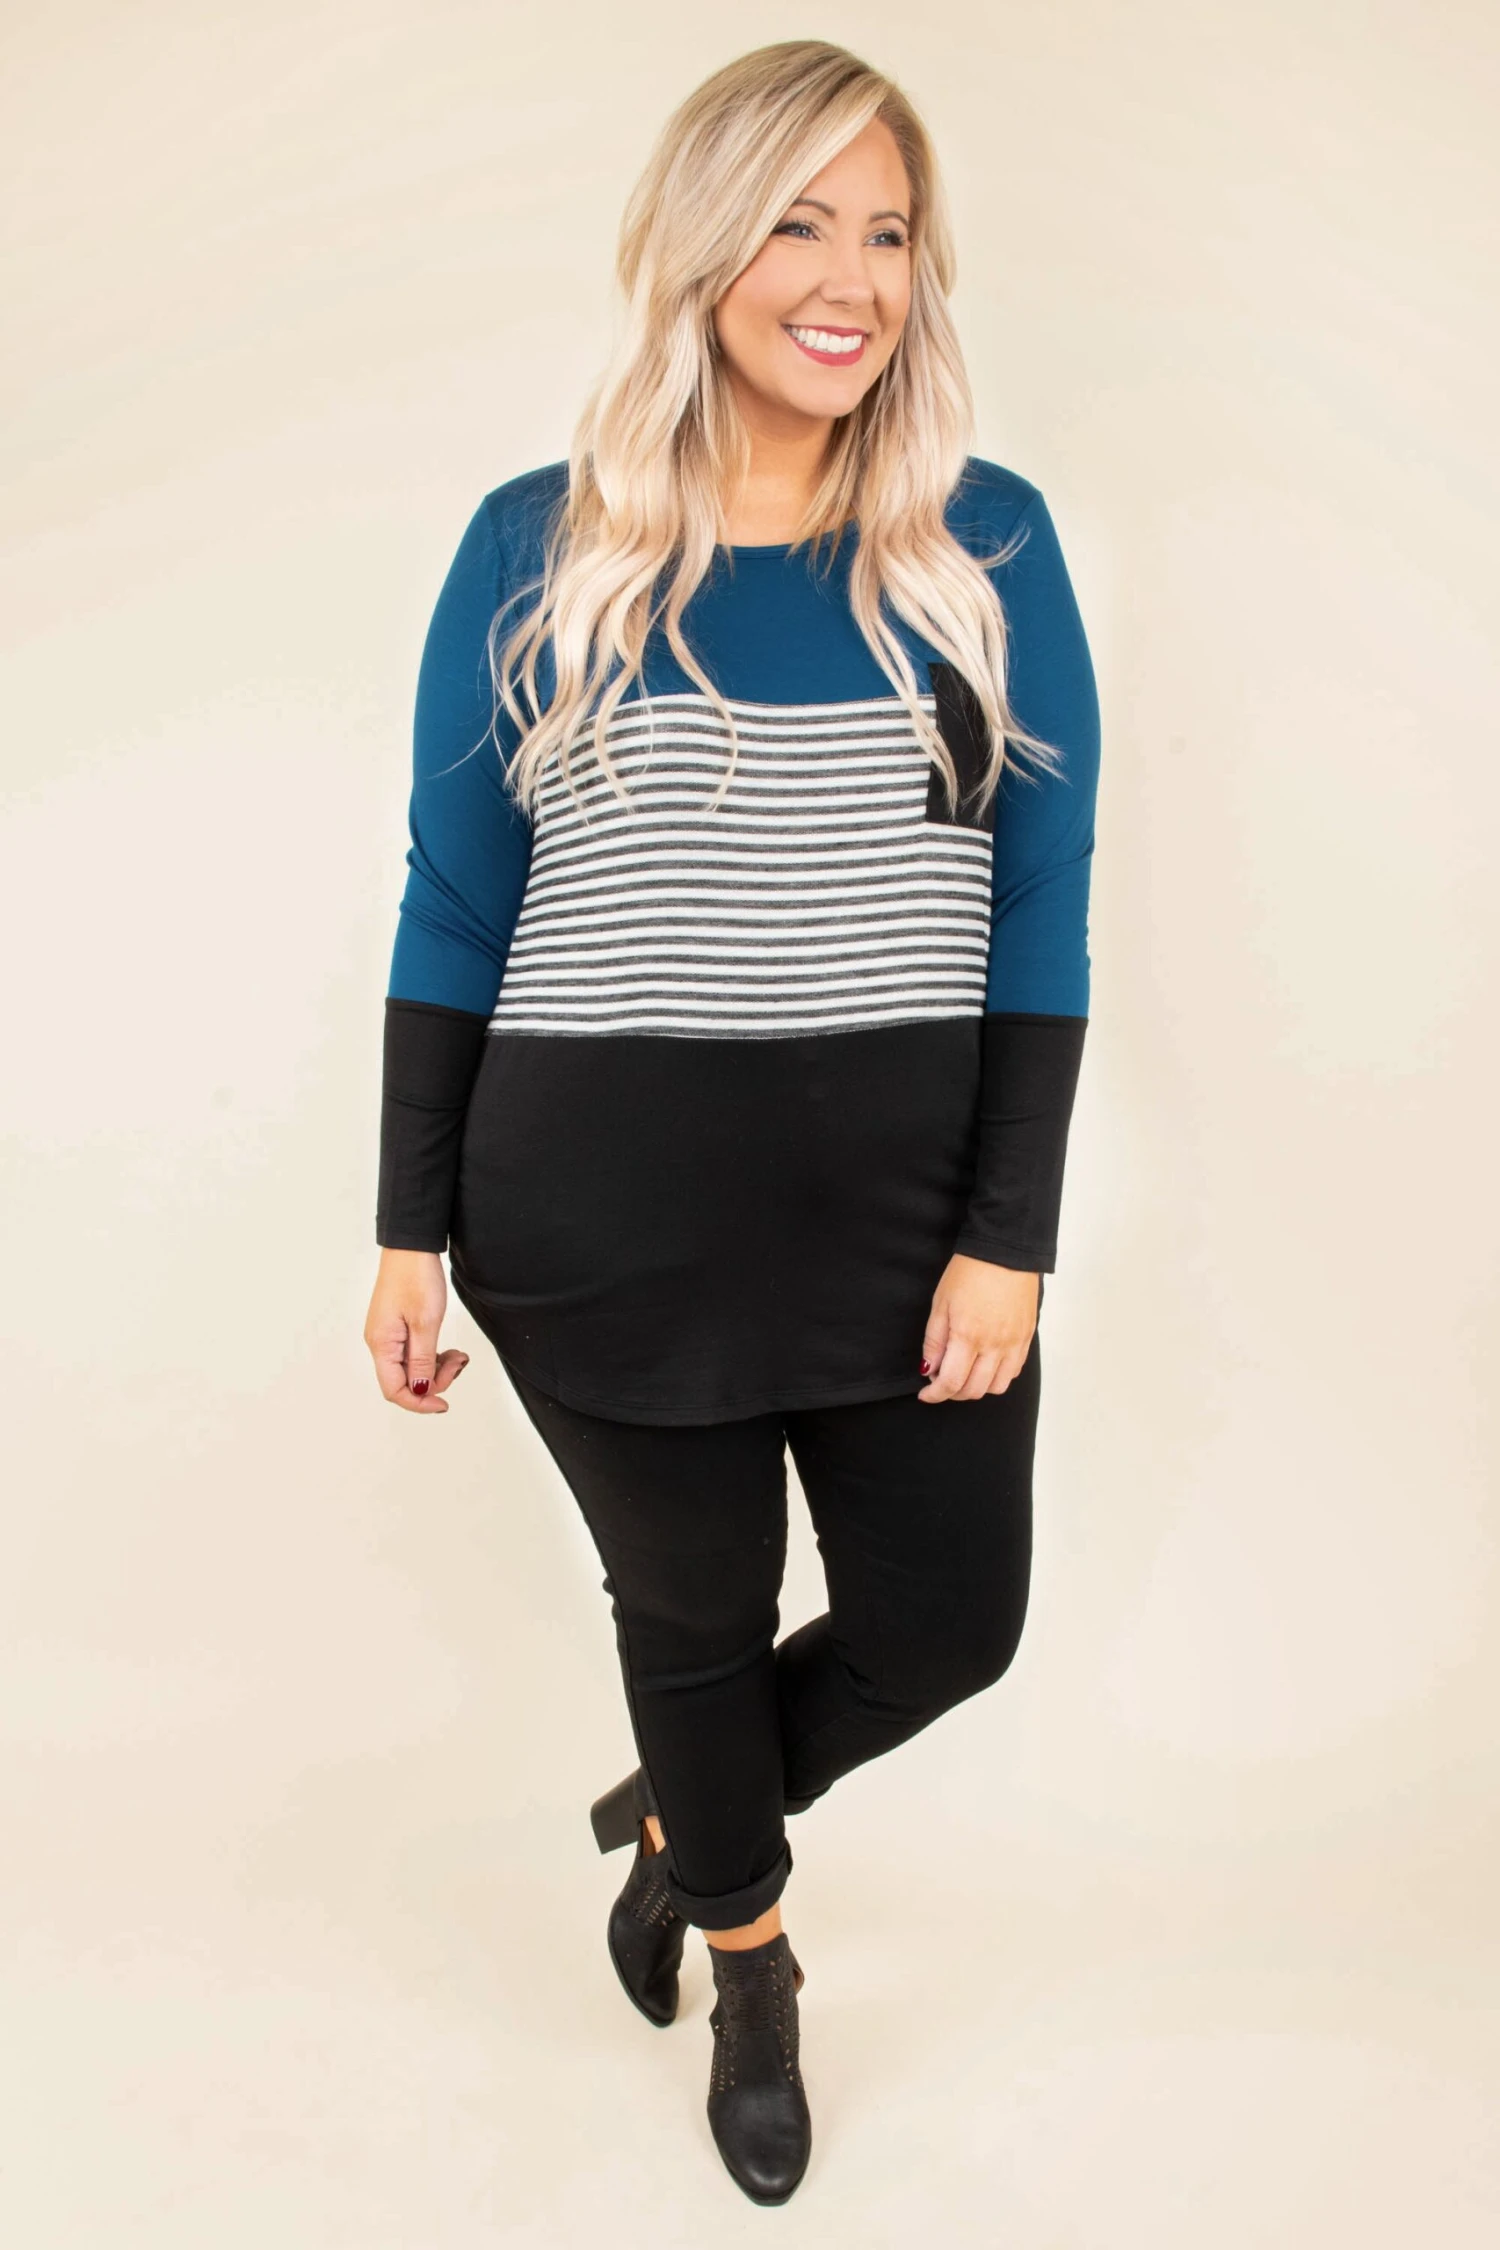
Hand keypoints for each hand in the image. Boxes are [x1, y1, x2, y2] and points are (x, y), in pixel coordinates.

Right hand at [364, 1248, 470, 1413]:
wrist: (411, 1246)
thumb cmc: (415, 1277)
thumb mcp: (425, 1322)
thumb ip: (423, 1361)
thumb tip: (421, 1390)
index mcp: (382, 1344)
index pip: (395, 1390)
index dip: (419, 1402)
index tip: (444, 1404)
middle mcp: (381, 1343)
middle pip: (405, 1381)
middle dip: (435, 1380)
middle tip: (458, 1363)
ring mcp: (389, 1335)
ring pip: (413, 1368)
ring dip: (438, 1368)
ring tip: (458, 1354)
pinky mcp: (398, 1328)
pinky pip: (415, 1353)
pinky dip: (434, 1355)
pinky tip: (450, 1349)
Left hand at [917, 1255, 1038, 1401]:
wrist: (1004, 1252)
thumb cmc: (969, 1272)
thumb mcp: (941, 1304)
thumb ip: (934, 1341)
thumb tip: (929, 1369)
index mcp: (968, 1336)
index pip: (951, 1382)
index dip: (935, 1395)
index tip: (926, 1394)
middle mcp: (994, 1345)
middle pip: (974, 1390)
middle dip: (953, 1393)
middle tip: (941, 1382)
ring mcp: (1014, 1343)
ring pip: (996, 1387)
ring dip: (977, 1388)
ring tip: (964, 1374)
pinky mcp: (1026, 1337)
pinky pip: (1014, 1371)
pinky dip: (997, 1377)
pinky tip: (985, 1365)